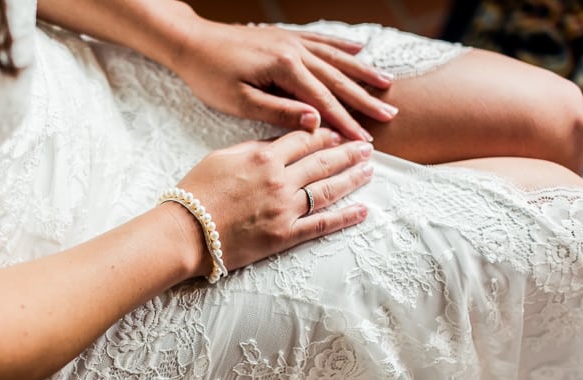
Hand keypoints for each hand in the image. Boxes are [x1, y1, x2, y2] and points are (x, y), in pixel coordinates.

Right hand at [164, 128, 371, 278]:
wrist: (185, 232)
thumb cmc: (196, 193)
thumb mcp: (221, 158)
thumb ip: (252, 148)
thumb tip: (275, 144)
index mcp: (264, 157)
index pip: (303, 139)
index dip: (324, 134)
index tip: (338, 131)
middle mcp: (280, 181)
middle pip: (322, 161)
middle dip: (347, 152)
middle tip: (367, 146)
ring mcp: (285, 209)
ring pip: (328, 189)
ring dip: (352, 178)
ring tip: (370, 170)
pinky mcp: (284, 236)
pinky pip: (321, 224)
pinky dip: (344, 217)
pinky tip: (362, 209)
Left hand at [169, 19, 397, 140]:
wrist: (191, 42)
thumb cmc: (210, 76)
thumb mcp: (239, 101)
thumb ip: (278, 111)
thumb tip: (314, 121)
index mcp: (284, 68)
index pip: (323, 101)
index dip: (345, 122)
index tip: (365, 140)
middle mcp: (294, 50)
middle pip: (336, 79)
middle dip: (364, 99)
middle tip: (391, 116)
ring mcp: (291, 41)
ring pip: (335, 58)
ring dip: (362, 72)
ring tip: (387, 85)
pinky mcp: (284, 36)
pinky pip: (321, 40)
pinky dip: (341, 46)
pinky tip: (359, 48)